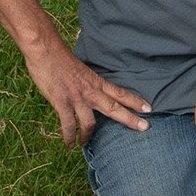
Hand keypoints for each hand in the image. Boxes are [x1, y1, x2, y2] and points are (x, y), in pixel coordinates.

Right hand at [23, 39, 151, 145]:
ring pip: (90, 122)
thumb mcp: (82, 70)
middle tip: (145, 127)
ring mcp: (77, 98)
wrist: (46, 51)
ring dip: (89, 136)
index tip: (149, 108)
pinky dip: (69, 136)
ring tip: (86, 144)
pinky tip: (69, 144)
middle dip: (130, 119)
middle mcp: (90, 91)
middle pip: (114, 108)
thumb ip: (88, 83)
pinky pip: (68, 124)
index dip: (135, 101)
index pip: (120, 93)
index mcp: (96, 82)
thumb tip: (91, 92)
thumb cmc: (61, 59)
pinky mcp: (62, 102)